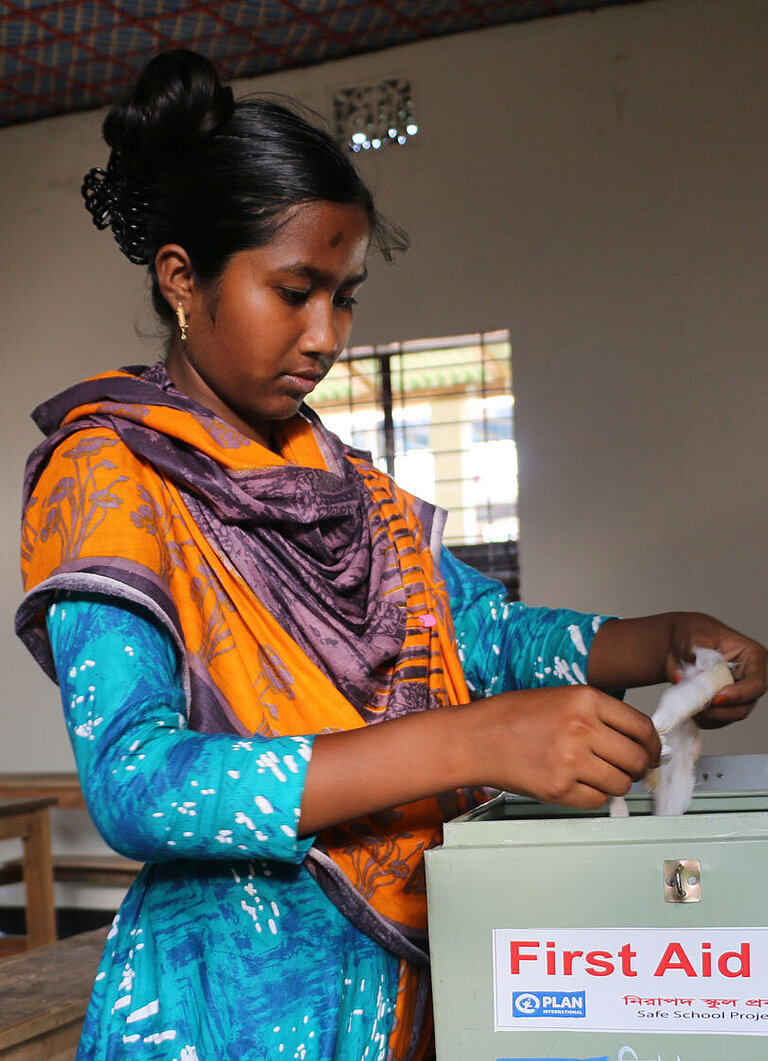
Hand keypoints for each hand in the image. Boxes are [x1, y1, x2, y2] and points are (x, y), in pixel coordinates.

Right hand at [468, 686, 660, 809]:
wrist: (477, 737)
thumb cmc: (514, 716)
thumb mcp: (561, 699)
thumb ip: (599, 715)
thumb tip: (637, 740)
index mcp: (586, 699)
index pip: (641, 726)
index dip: (653, 744)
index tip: (652, 752)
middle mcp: (582, 727)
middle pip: (636, 758)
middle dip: (638, 768)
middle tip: (628, 769)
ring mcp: (571, 759)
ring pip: (620, 783)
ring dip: (614, 784)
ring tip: (595, 775)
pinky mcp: (559, 787)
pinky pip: (596, 800)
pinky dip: (593, 796)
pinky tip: (577, 784)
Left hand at [665, 614, 767, 728]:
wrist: (678, 644)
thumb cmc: (693, 634)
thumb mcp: (696, 637)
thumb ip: (699, 655)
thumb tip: (698, 675)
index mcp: (752, 657)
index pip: (756, 684)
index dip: (738, 695)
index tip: (715, 698)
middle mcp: (749, 679)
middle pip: (745, 706)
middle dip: (719, 710)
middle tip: (696, 705)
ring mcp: (737, 695)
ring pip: (730, 716)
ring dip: (708, 715)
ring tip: (688, 703)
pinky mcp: (723, 706)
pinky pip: (716, 720)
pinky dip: (701, 718)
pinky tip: (688, 706)